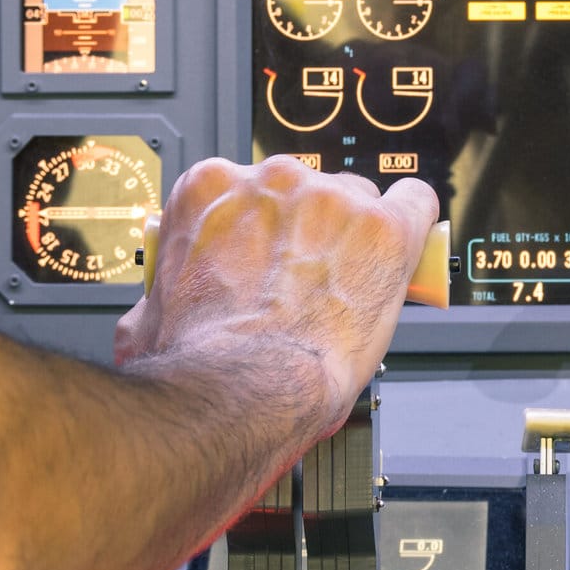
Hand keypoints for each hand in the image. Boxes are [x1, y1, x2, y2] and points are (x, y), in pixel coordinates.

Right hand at [113, 156, 437, 437]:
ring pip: (361, 199)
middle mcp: (273, 180)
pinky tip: (410, 248)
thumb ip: (162, 293)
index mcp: (211, 190)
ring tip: (355, 283)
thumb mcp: (152, 316)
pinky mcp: (383, 228)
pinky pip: (416, 203)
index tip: (276, 252)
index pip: (254, 186)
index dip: (269, 226)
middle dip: (315, 229)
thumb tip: (156, 308)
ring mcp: (332, 200)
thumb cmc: (199, 360)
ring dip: (360, 235)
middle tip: (314, 277)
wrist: (244, 388)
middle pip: (312, 189)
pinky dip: (416, 224)